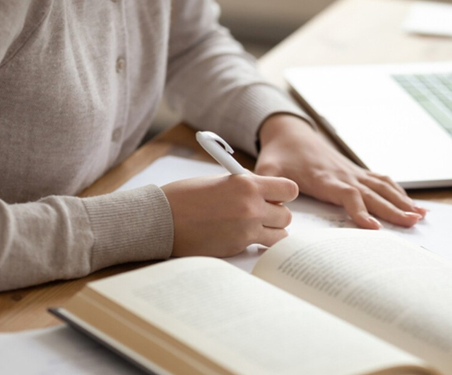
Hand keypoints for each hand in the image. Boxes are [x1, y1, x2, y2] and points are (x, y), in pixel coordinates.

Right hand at [161, 174, 297, 256]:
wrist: (162, 219)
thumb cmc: (186, 197)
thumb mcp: (220, 180)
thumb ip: (246, 186)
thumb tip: (265, 192)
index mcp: (247, 184)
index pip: (289, 189)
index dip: (284, 193)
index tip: (276, 196)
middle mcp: (251, 207)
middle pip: (287, 215)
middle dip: (277, 214)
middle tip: (263, 213)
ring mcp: (246, 230)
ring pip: (281, 235)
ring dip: (271, 231)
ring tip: (255, 227)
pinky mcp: (238, 247)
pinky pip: (261, 246)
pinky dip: (257, 243)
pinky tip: (243, 236)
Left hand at [255, 114, 425, 229]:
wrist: (289, 132)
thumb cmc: (279, 155)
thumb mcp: (266, 170)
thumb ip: (269, 187)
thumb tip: (272, 207)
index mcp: (323, 178)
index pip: (347, 194)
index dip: (360, 210)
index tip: (373, 227)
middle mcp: (343, 174)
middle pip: (372, 193)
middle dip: (393, 209)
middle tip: (412, 223)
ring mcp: (352, 172)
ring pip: (382, 187)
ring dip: (402, 201)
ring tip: (420, 216)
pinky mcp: (356, 171)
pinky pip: (381, 181)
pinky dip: (399, 192)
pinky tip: (412, 204)